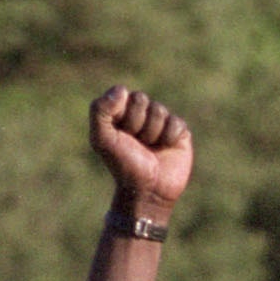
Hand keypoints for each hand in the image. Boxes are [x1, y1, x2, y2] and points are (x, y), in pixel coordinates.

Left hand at [88, 86, 193, 219]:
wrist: (148, 191)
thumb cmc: (123, 165)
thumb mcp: (102, 139)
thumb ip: (100, 111)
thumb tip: (121, 90)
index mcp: (121, 112)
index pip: (124, 95)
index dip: (122, 115)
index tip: (120, 135)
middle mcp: (141, 114)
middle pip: (142, 100)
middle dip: (137, 124)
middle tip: (136, 143)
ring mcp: (161, 122)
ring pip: (159, 111)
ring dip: (152, 133)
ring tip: (150, 149)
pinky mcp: (179, 133)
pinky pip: (176, 123)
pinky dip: (169, 137)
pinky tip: (165, 150)